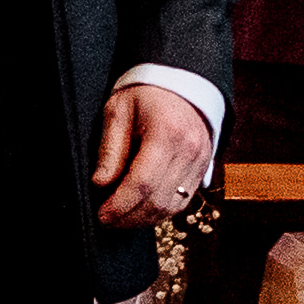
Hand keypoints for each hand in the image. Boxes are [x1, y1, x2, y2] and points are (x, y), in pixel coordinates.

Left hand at [92, 81, 211, 228]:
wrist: (179, 84)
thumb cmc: (145, 95)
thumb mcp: (118, 112)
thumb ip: (110, 149)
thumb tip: (100, 184)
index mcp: (166, 132)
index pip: (142, 183)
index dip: (120, 205)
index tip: (101, 214)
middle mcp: (189, 150)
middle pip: (158, 200)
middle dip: (129, 217)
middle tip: (107, 220)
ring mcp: (200, 162)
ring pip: (172, 207)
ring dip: (144, 219)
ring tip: (121, 219)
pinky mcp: (203, 170)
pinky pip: (182, 202)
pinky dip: (160, 212)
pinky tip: (141, 211)